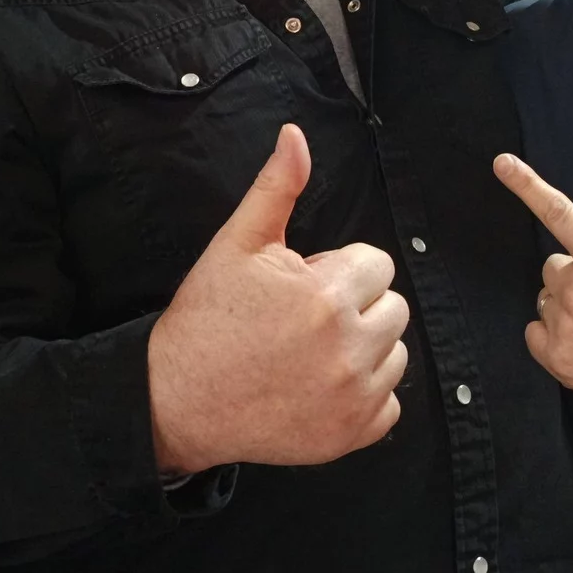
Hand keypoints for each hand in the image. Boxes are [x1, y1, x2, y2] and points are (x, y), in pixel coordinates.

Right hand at [146, 125, 409, 475]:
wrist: (177, 400)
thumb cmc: (207, 318)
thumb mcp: (237, 244)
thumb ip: (276, 188)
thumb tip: (295, 136)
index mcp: (327, 296)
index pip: (376, 263)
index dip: (338, 268)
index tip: (302, 284)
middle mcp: (349, 349)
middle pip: (393, 307)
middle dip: (357, 305)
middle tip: (304, 318)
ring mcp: (352, 398)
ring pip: (395, 354)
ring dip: (364, 348)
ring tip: (311, 352)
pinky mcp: (350, 436)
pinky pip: (389, 405)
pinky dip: (364, 396)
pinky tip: (320, 387)